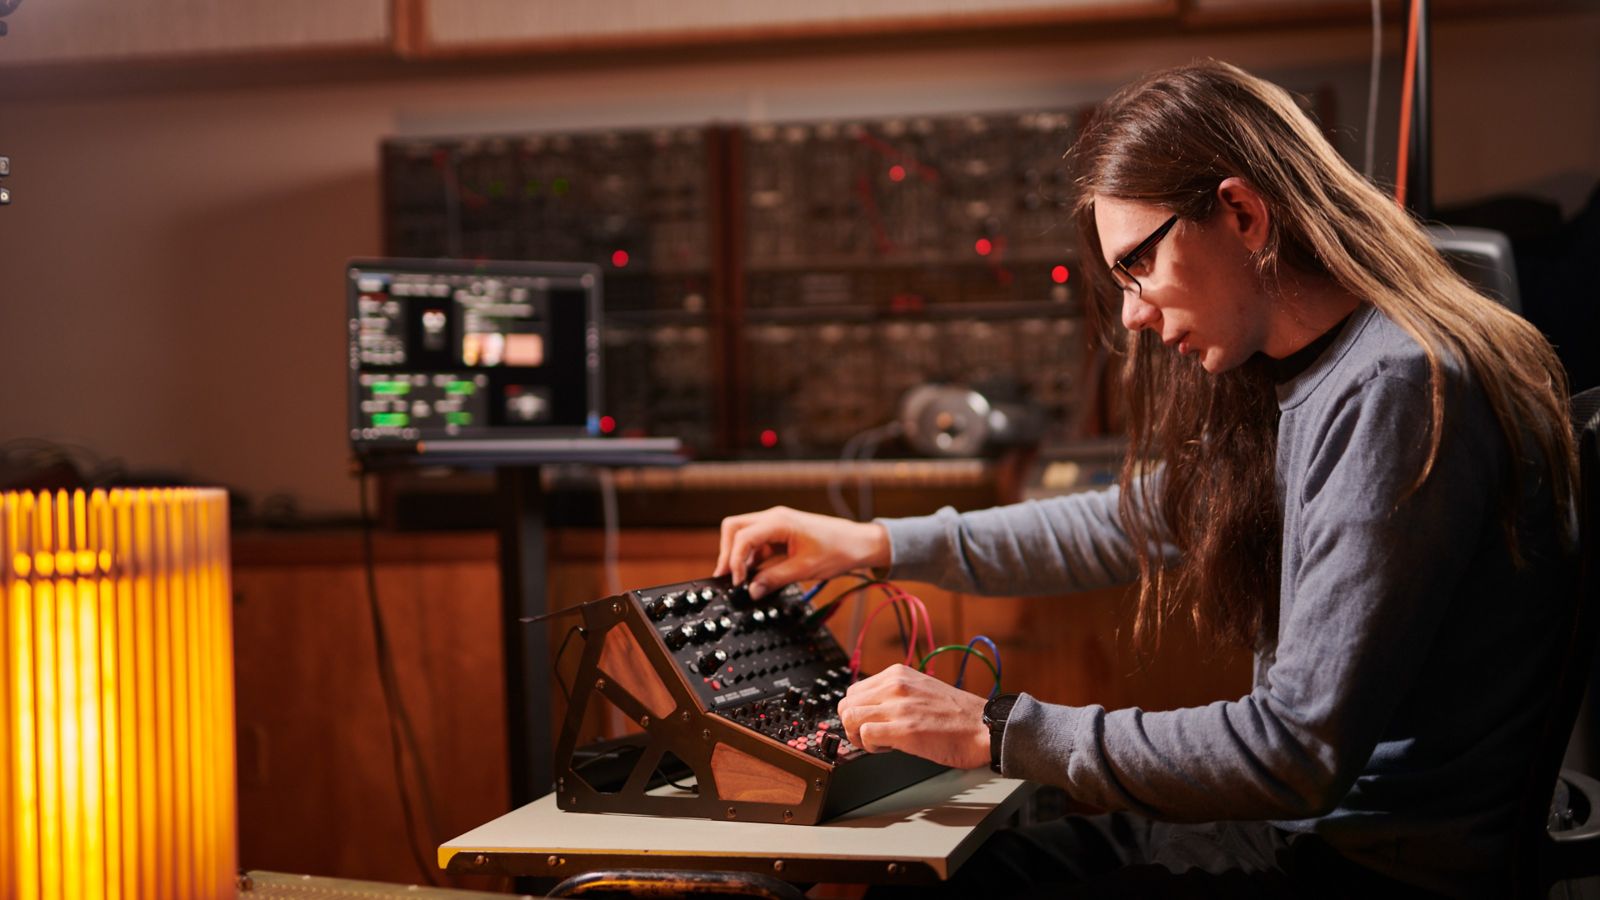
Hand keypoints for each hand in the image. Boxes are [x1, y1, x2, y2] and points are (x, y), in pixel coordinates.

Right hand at [713, 506, 889, 599]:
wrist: (860, 543)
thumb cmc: (838, 549)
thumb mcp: (805, 569)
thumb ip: (775, 579)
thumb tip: (752, 591)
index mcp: (779, 521)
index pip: (742, 536)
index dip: (734, 560)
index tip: (737, 582)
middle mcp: (773, 518)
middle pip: (734, 528)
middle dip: (728, 553)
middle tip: (727, 578)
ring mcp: (776, 526)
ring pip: (743, 536)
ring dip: (738, 557)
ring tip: (740, 581)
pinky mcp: (780, 535)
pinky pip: (757, 545)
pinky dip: (751, 559)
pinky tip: (753, 576)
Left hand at [835, 664, 990, 769]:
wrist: (984, 726)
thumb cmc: (958, 714)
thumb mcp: (921, 689)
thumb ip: (896, 694)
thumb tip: (872, 709)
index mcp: (898, 674)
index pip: (854, 690)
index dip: (857, 711)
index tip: (868, 723)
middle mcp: (895, 685)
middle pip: (846, 704)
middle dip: (852, 724)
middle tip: (868, 737)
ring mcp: (899, 706)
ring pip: (850, 718)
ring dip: (858, 736)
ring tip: (878, 743)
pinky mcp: (904, 729)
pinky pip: (865, 735)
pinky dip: (869, 746)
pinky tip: (888, 748)